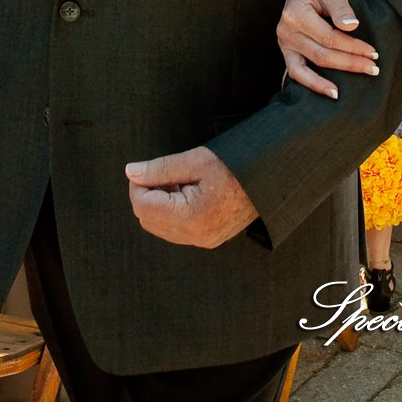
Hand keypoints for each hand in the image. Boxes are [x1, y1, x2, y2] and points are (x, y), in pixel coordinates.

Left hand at [125, 146, 256, 248]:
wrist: (269, 181)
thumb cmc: (237, 168)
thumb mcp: (196, 161)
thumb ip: (160, 169)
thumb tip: (131, 172)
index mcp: (190, 217)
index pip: (142, 206)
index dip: (139, 184)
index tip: (148, 169)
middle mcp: (195, 236)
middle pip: (147, 219)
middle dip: (149, 194)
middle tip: (166, 174)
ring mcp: (202, 241)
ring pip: (159, 226)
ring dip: (160, 203)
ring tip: (180, 182)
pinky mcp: (207, 240)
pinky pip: (175, 230)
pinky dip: (172, 212)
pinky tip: (187, 193)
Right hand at [277, 0, 376, 98]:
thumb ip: (341, 7)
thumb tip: (352, 27)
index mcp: (295, 14)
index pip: (329, 38)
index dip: (353, 47)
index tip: (373, 53)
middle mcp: (285, 31)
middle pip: (320, 56)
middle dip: (348, 64)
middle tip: (373, 69)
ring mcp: (284, 43)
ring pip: (303, 70)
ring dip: (323, 84)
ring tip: (340, 94)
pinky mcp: (287, 51)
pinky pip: (293, 72)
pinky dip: (306, 84)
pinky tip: (320, 93)